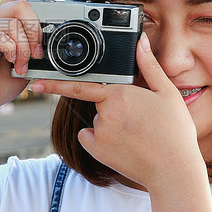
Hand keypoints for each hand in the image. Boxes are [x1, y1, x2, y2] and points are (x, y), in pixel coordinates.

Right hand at [0, 0, 57, 117]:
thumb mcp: (27, 59)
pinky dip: (12, 51)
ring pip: (12, 23)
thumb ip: (37, 44)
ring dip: (25, 48)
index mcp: (2, 18)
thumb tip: (58, 35)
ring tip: (23, 65)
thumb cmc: (1, 82)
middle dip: (36, 31)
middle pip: (21, 5)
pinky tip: (12, 63)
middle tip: (37, 53)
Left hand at [30, 33, 201, 188]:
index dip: (56, 83)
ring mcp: (99, 134)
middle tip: (139, 120)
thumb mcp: (166, 93)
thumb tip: (141, 41)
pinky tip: (123, 146)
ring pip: (97, 122)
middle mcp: (104, 113)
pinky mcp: (97, 151)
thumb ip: (149, 65)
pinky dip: (100, 141)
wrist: (174, 170)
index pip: (81, 85)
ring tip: (138, 135)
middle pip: (99, 104)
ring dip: (110, 125)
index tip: (36, 83)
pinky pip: (90, 139)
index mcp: (119, 95)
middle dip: (113, 108)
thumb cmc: (175, 131)